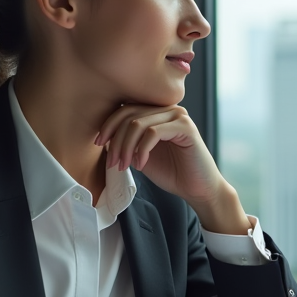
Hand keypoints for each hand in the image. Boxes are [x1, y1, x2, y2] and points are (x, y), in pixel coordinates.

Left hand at [95, 105, 250, 234]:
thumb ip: (126, 141)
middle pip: (129, 114)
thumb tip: (102, 134)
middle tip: (113, 162)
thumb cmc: (171, 172)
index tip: (99, 144)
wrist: (197, 189)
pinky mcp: (186, 127)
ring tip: (125, 166)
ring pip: (138, 123)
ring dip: (126, 147)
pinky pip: (153, 132)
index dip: (108, 125)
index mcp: (157, 111)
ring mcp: (178, 115)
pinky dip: (142, 150)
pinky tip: (141, 165)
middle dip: (116, 140)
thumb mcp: (140, 154)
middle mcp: (168, 108)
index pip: (125, 107)